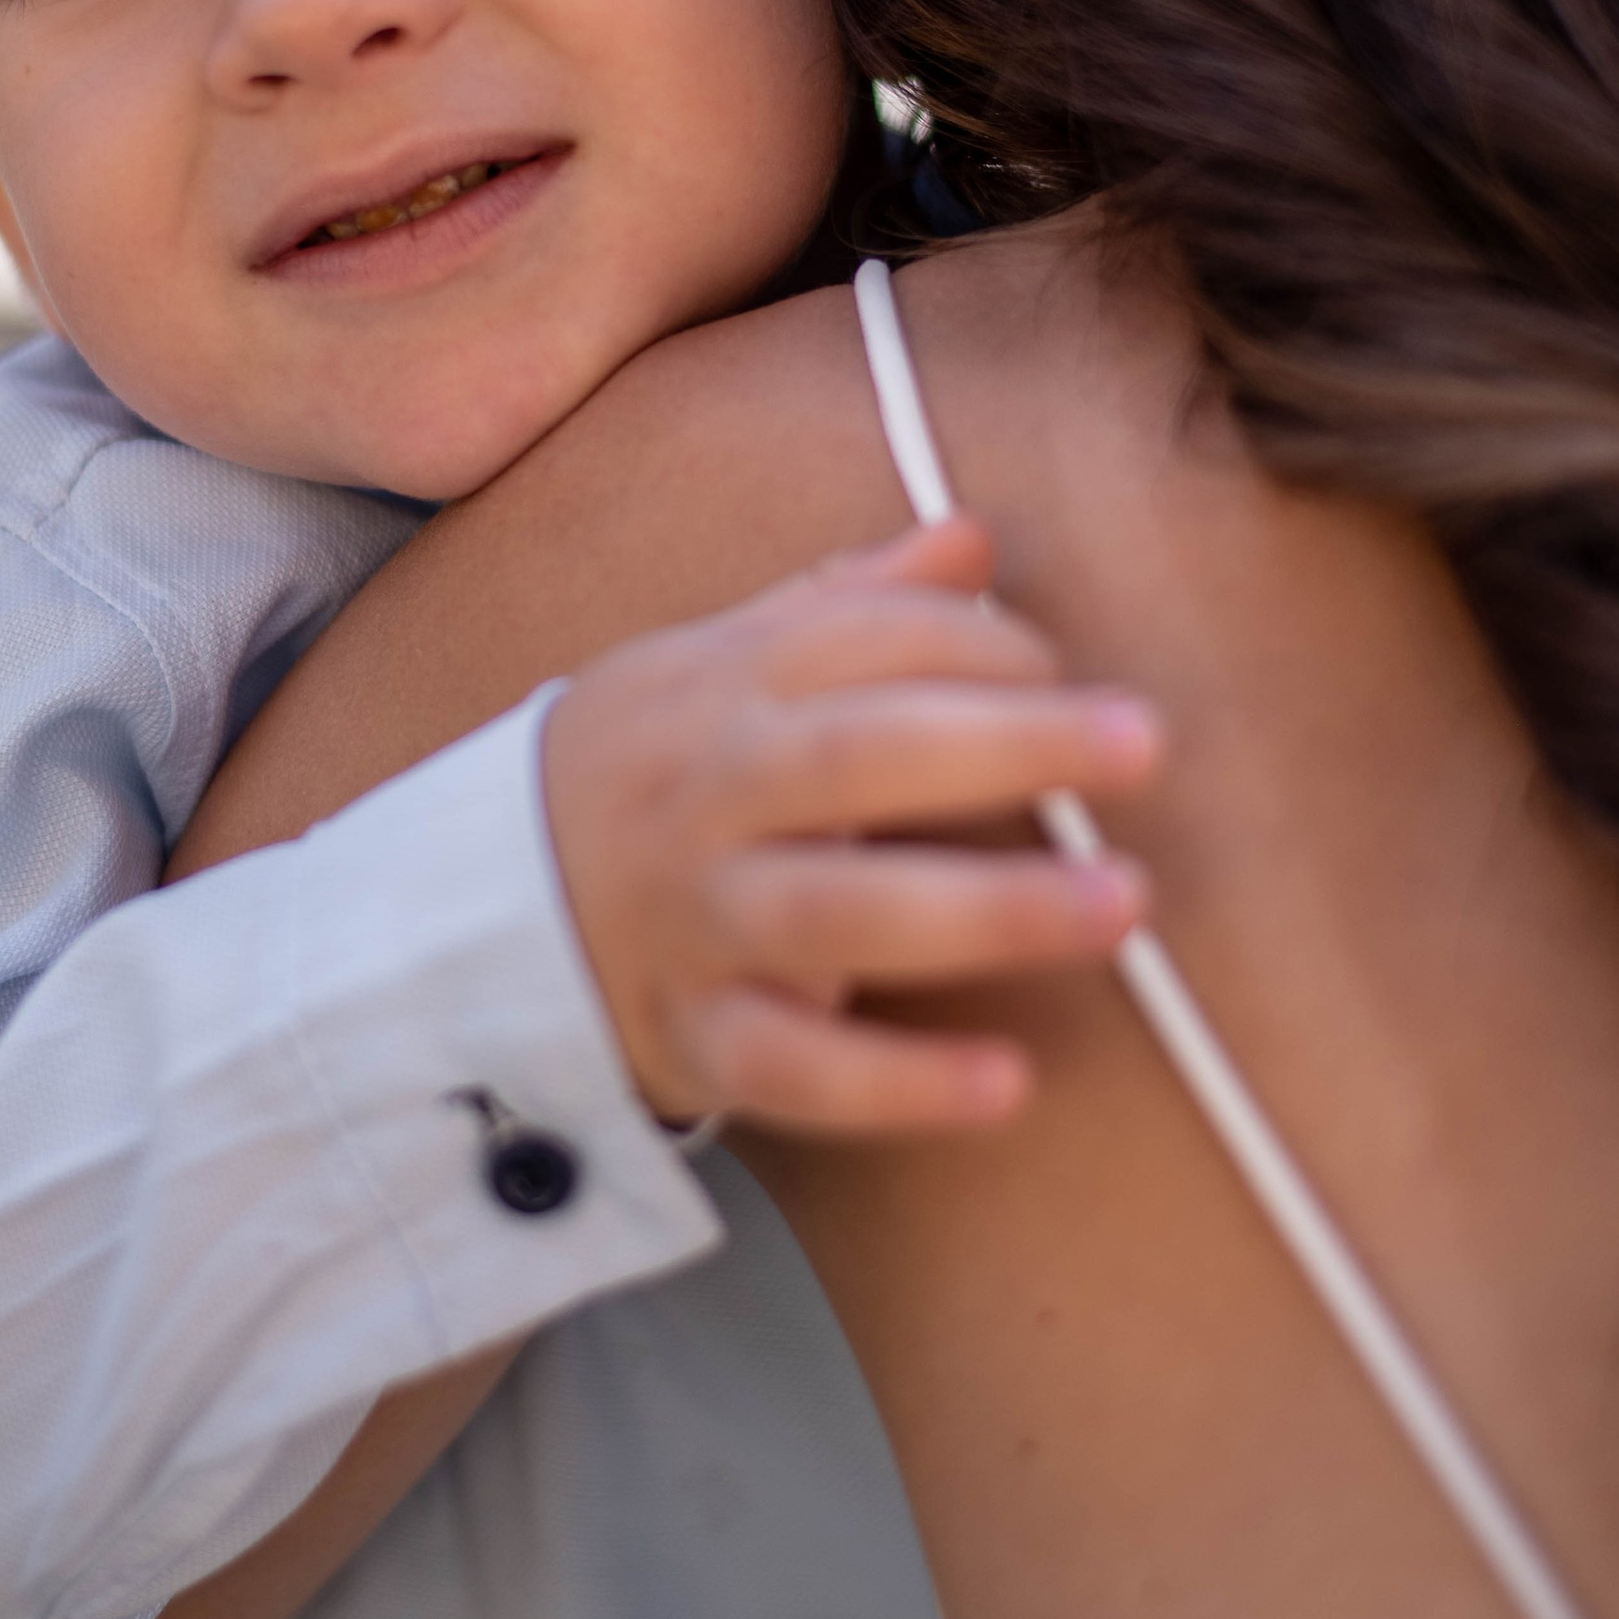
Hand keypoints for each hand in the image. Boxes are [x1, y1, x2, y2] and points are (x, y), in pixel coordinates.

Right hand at [541, 516, 1157, 1136]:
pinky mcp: (691, 1039)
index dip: (984, 649)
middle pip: (858, 756)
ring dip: (986, 910)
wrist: (474, 910)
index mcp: (723, 683)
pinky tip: (1010, 1082)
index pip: (863, 641)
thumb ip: (849, 604)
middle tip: (1145, 742)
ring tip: (1123, 904)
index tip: (1087, 684)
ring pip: (835, 912)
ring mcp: (694, 920)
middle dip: (1005, 743)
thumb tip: (975, 535)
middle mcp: (706, 793)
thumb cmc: (649, 772)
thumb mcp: (719, 664)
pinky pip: (795, 1070)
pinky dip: (898, 1083)